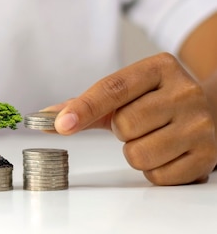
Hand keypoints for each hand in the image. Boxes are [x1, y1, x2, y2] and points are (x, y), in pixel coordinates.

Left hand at [50, 52, 216, 184]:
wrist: (212, 111)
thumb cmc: (157, 101)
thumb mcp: (126, 93)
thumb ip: (85, 104)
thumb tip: (44, 117)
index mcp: (161, 67)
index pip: (114, 89)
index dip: (84, 108)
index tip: (61, 124)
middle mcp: (185, 92)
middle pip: (124, 125)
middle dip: (121, 131)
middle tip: (138, 124)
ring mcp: (201, 125)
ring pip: (138, 154)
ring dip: (135, 152)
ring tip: (153, 138)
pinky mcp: (207, 157)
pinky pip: (157, 175)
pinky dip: (153, 169)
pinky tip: (167, 153)